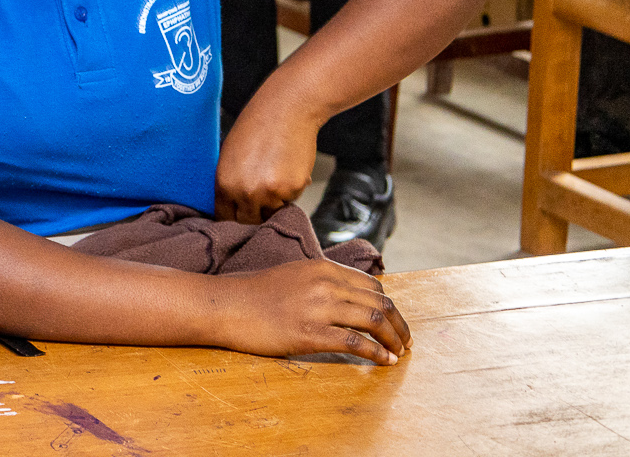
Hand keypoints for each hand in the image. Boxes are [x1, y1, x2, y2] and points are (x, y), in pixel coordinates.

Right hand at [209, 258, 410, 364]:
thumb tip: (347, 297)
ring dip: (394, 340)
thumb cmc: (253, 293)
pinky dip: (376, 354)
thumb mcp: (293, 275)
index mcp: (321, 267)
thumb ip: (321, 281)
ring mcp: (317, 308)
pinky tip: (384, 362)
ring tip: (399, 353)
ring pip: (374, 321)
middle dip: (399, 325)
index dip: (389, 306)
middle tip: (405, 341)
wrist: (224, 305)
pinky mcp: (309, 334)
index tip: (395, 322)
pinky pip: (355, 344)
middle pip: (380, 303)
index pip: (371, 286)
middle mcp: (324, 284)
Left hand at [214, 101, 319, 222]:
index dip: (233, 219)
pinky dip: (291, 191)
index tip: (240, 217)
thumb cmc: (257, 128)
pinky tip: (289, 170)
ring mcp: (269, 193)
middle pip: (249, 222)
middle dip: (255, 215)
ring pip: (272, 214)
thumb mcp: (229, 156)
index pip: (225, 218)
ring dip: (274, 203)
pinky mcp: (292, 190)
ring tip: (275, 176)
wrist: (285, 111)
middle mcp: (244, 192)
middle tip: (261, 199)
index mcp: (224, 184)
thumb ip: (230, 184)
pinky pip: (290, 201)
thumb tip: (233, 207)